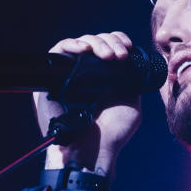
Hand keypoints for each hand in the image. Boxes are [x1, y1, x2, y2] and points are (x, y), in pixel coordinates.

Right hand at [38, 31, 142, 176]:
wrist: (94, 149)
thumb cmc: (113, 133)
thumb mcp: (132, 104)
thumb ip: (133, 84)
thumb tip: (137, 65)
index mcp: (105, 77)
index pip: (109, 46)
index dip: (118, 41)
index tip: (129, 49)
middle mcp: (87, 73)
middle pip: (97, 41)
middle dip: (111, 42)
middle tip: (120, 55)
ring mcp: (70, 74)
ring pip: (81, 43)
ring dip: (97, 43)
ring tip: (108, 56)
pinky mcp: (53, 77)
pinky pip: (58, 51)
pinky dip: (72, 45)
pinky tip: (85, 50)